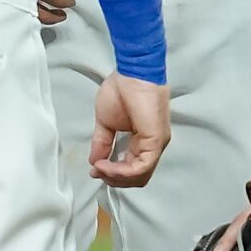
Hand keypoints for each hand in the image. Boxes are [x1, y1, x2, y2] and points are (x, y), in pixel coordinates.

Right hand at [89, 73, 170, 187]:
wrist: (132, 72)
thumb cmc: (123, 89)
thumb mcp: (106, 122)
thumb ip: (102, 143)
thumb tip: (95, 161)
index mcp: (143, 141)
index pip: (132, 169)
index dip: (113, 174)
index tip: (95, 169)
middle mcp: (153, 145)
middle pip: (137, 178)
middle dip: (114, 179)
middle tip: (97, 171)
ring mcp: (156, 144)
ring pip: (140, 176)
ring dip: (115, 177)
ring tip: (99, 168)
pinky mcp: (155, 141)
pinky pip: (140, 167)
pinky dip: (121, 171)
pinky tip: (105, 164)